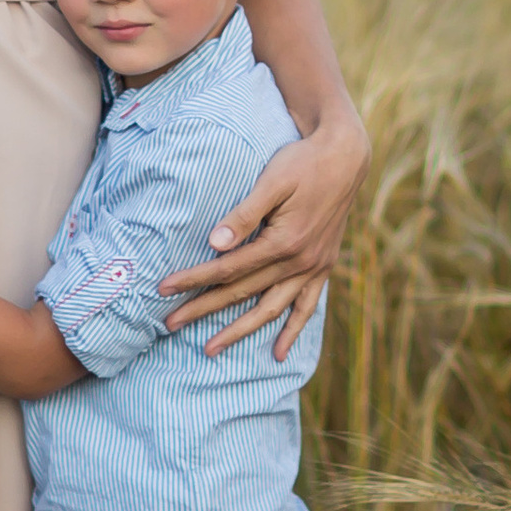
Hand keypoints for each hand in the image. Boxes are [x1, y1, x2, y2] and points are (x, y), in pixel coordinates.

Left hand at [157, 107, 368, 359]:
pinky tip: (278, 353)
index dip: (194, 278)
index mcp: (284, 242)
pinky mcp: (322, 268)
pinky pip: (307, 308)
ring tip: (211, 348)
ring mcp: (314, 268)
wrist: (346, 157)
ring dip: (240, 331)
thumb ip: (245, 215)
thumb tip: (215, 243)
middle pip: (242, 293)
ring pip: (271, 309)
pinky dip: (292, 330)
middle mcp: (300, 262)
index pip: (228, 268)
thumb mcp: (272, 181)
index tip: (164, 288)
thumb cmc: (303, 163)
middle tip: (169, 324)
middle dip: (203, 309)